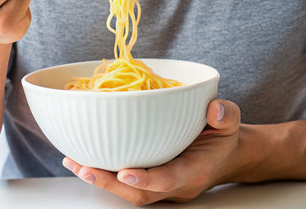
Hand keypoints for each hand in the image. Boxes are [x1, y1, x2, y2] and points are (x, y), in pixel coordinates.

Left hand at [63, 99, 241, 205]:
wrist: (225, 156)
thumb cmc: (223, 137)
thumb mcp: (230, 122)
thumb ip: (226, 115)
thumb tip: (214, 110)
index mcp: (195, 170)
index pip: (170, 179)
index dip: (148, 180)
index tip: (125, 173)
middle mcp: (175, 185)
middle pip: (141, 194)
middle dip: (110, 184)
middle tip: (83, 167)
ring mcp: (162, 187)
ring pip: (129, 192)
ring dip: (101, 180)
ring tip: (74, 162)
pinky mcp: (152, 181)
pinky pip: (127, 183)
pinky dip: (106, 172)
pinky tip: (84, 158)